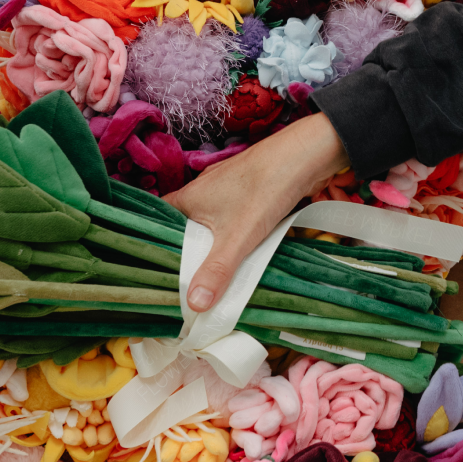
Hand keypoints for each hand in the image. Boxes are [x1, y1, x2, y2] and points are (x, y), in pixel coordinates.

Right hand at [166, 113, 348, 311]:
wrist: (305, 156)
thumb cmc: (266, 188)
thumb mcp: (237, 237)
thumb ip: (216, 270)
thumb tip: (194, 305)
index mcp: (186, 198)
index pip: (157, 228)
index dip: (157, 252)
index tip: (158, 278)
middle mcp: (201, 192)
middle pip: (185, 231)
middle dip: (188, 256)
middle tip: (187, 287)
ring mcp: (225, 191)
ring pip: (210, 227)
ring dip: (213, 248)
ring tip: (211, 277)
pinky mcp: (247, 193)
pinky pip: (231, 221)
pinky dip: (233, 238)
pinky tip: (240, 253)